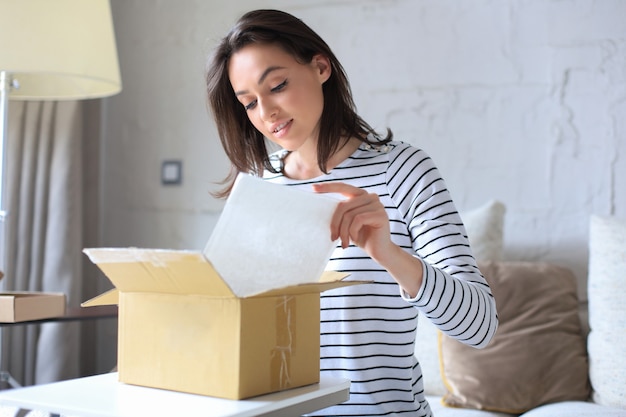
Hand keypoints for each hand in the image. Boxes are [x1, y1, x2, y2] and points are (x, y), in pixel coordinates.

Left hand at [313, 181, 423, 296]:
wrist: (379, 251)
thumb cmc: (361, 236)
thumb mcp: (348, 222)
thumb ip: (342, 212)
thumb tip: (321, 206)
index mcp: (361, 195)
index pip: (343, 187)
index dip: (328, 187)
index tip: (314, 188)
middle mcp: (370, 196)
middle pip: (343, 205)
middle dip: (335, 224)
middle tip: (333, 238)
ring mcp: (377, 204)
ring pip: (349, 215)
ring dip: (344, 231)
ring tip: (344, 243)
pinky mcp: (381, 214)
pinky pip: (358, 220)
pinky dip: (352, 232)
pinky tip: (354, 239)